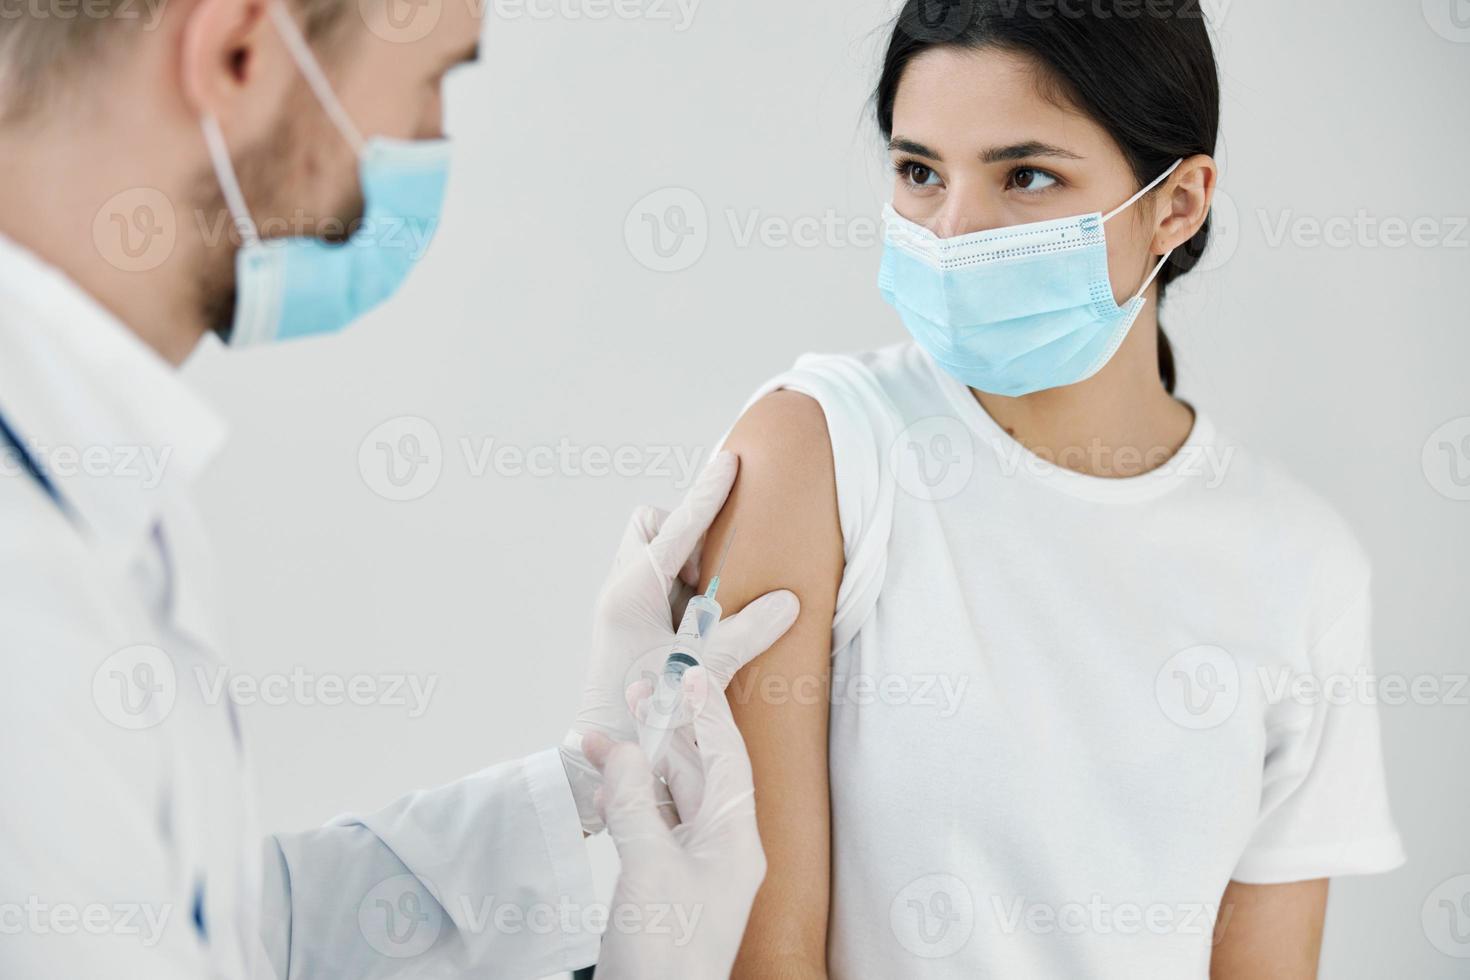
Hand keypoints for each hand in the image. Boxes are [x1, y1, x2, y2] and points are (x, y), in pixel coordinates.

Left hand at [560, 451, 798, 832]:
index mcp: (630, 592)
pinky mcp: (627, 624)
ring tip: (711, 603)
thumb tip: (790, 601)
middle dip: (685, 533)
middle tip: (717, 571)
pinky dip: (682, 591)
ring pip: (653, 554)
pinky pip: (657, 584)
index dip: (707, 494)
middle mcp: (619, 590)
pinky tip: (702, 623)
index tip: (729, 461)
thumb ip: (742, 633)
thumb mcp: (698, 670)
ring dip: (685, 566)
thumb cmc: (640, 714)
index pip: (677, 528)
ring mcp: (620, 606)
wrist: (600, 757)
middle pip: (652, 527)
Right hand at [584, 664, 767, 979]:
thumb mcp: (649, 869)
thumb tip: (621, 750)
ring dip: (638, 765)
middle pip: (697, 772)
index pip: (727, 759)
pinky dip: (626, 801)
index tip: (689, 675)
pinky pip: (649, 826)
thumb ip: (634, 802)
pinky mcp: (663, 885)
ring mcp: (692, 868)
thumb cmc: (665, 958)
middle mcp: (720, 849)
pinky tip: (603, 786)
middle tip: (638, 694)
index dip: (708, 713)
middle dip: (666, 731)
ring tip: (604, 737)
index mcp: (735, 842)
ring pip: (668, 797)